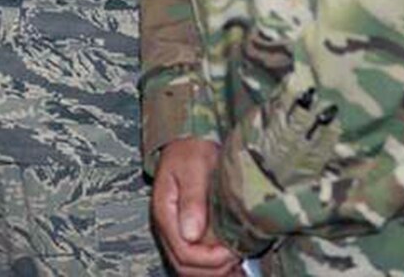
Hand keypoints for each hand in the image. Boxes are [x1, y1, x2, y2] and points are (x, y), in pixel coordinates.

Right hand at [151, 138, 240, 276]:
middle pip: (184, 265)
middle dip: (213, 269)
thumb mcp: (194, 167)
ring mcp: (176, 229)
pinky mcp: (187, 229)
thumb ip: (192, 199)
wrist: (189, 139)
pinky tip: (232, 263)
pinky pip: (196, 259)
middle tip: (238, 257)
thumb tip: (191, 233)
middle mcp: (168, 226)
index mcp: (165, 212)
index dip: (209, 258)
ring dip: (214, 271)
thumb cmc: (191, 148)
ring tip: (237, 264)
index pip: (184, 252)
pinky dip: (214, 266)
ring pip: (189, 267)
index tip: (231, 250)